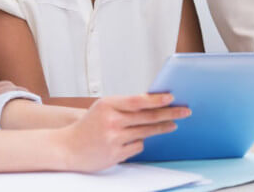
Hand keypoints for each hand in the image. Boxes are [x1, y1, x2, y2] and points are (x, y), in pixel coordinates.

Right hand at [55, 93, 189, 171]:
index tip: (171, 97)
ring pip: (146, 132)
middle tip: (185, 111)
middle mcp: (111, 122)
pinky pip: (137, 146)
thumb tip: (153, 101)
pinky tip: (134, 139)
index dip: (156, 99)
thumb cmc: (89, 125)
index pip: (138, 101)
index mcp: (107, 105)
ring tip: (173, 124)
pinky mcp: (116, 155)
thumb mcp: (103, 107)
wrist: (68, 147)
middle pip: (147, 117)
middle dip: (169, 113)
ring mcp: (114, 140)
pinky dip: (139, 142)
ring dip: (162, 128)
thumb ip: (124, 105)